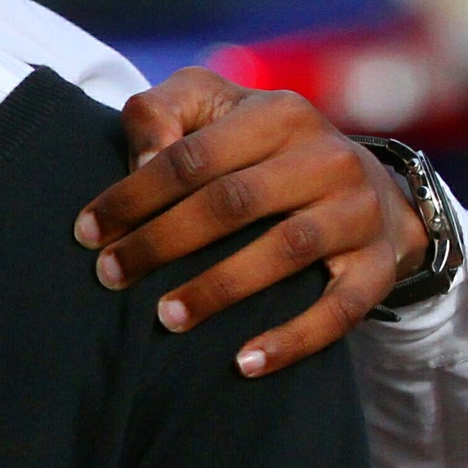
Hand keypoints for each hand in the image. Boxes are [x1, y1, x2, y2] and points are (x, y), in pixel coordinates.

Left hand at [73, 67, 428, 378]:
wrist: (368, 182)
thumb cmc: (257, 143)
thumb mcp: (211, 104)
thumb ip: (161, 113)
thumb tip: (139, 162)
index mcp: (279, 113)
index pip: (191, 156)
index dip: (133, 196)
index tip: (87, 232)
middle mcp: (328, 157)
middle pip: (233, 203)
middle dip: (162, 242)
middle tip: (110, 274)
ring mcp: (360, 212)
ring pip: (284, 252)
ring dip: (218, 290)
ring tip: (165, 319)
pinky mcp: (380, 265)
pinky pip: (340, 310)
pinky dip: (293, 339)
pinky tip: (244, 363)